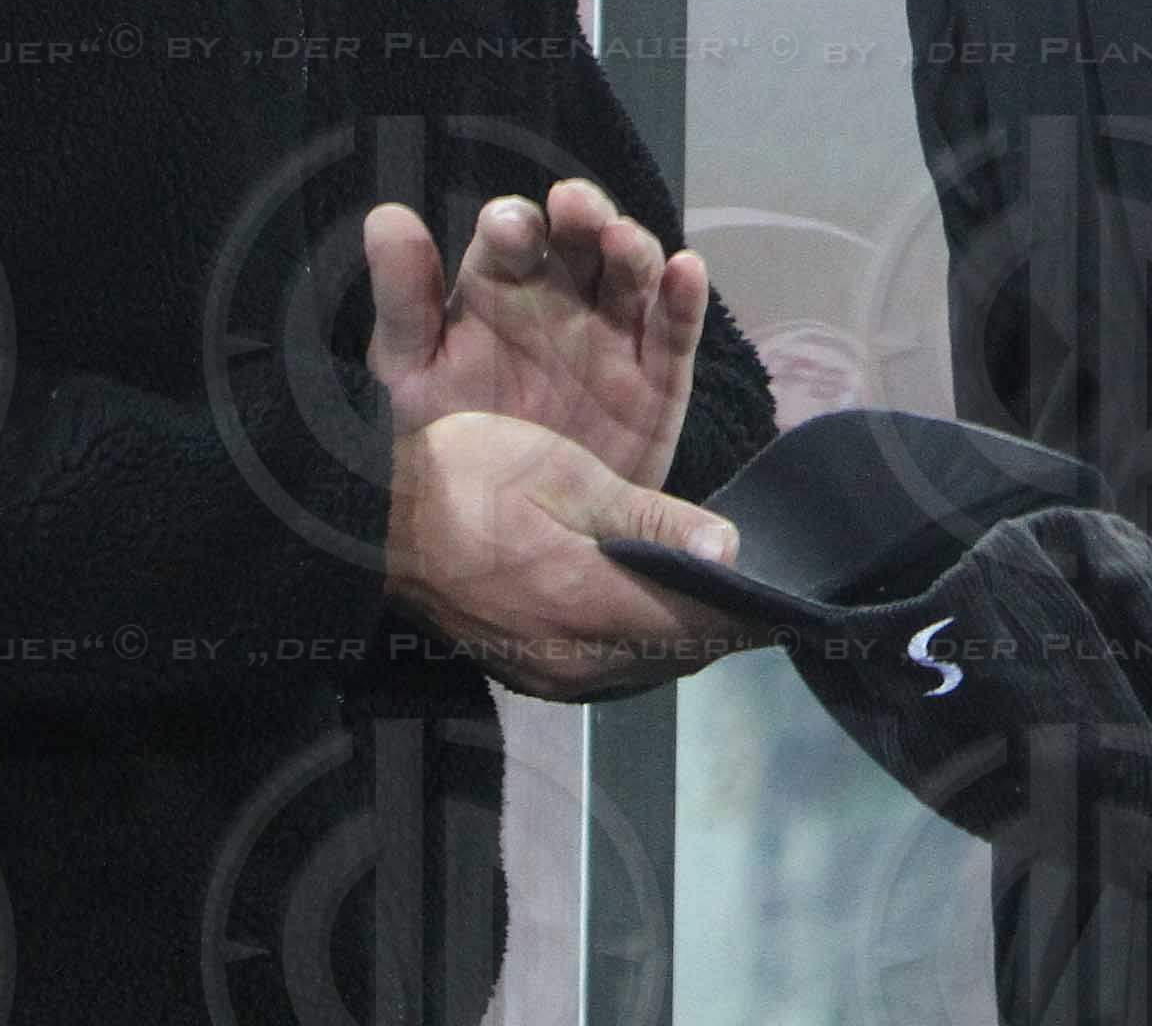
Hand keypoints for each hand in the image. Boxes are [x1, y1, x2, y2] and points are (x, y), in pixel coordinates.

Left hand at [365, 183, 712, 492]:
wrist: (506, 535)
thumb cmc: (453, 443)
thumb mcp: (413, 373)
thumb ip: (403, 300)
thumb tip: (385, 216)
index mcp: (501, 290)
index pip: (512, 238)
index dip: (512, 225)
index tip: (505, 226)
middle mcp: (562, 299)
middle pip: (580, 239)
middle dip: (581, 214)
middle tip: (572, 206)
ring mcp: (614, 336)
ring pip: (632, 274)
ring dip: (632, 246)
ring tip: (620, 240)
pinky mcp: (658, 378)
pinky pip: (675, 332)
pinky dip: (685, 298)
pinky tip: (686, 269)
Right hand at [385, 410, 757, 701]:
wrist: (367, 522)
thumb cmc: (467, 478)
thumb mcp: (562, 475)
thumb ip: (649, 517)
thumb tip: (730, 551)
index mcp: (588, 607)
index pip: (700, 627)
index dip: (749, 607)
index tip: (784, 584)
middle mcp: (574, 662)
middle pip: (681, 654)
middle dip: (723, 620)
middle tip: (752, 572)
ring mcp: (548, 677)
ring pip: (649, 666)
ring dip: (684, 633)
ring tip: (711, 583)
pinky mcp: (529, 675)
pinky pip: (612, 670)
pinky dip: (643, 641)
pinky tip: (651, 602)